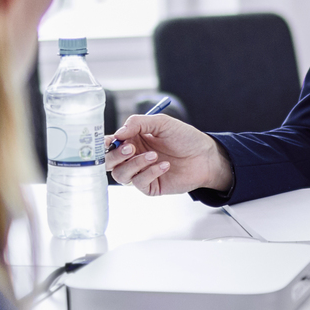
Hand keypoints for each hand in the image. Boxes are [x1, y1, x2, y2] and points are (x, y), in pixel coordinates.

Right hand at [103, 113, 234, 196]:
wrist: (205, 155)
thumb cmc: (185, 138)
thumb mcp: (162, 123)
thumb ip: (138, 123)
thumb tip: (118, 133)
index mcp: (132, 140)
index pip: (109, 144)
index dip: (104, 144)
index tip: (110, 141)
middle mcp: (133, 157)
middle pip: (109, 162)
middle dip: (116, 155)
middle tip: (131, 148)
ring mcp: (140, 173)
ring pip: (121, 175)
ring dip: (134, 164)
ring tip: (154, 155)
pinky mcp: (150, 186)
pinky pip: (139, 183)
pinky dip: (150, 173)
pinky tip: (164, 165)